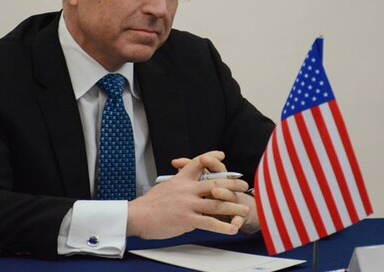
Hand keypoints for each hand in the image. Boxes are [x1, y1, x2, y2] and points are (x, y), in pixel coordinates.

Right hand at [126, 151, 249, 238]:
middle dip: (232, 185)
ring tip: (245, 210)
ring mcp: (188, 204)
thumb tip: (183, 184)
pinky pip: (209, 222)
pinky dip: (222, 226)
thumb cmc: (148, 204)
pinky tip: (232, 228)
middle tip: (244, 185)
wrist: (138, 215)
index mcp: (180, 179)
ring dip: (233, 207)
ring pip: (216, 204)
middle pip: (215, 184)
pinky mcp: (187, 219)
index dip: (211, 157)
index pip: (198, 163)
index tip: (221, 155)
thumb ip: (177, 184)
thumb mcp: (164, 186)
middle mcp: (186, 189)